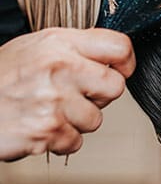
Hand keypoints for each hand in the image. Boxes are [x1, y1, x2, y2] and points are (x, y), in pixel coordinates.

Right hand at [0, 28, 134, 161]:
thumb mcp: (36, 47)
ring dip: (76, 121)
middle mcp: (60, 67)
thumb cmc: (2, 75)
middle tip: (75, 95)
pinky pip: (75, 141)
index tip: (120, 70)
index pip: (119, 46)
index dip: (126, 62)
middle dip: (100, 96)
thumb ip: (76, 48)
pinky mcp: (47, 130)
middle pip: (116, 87)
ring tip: (48, 110)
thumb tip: (117, 57)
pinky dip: (60, 139)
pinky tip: (38, 125)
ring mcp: (54, 100)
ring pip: (96, 119)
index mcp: (60, 42)